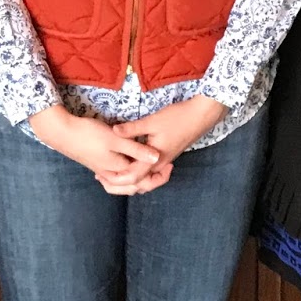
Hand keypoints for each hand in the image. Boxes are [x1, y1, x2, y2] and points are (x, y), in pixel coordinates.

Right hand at [28, 105, 162, 186]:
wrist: (62, 133)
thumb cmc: (88, 134)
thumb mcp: (116, 139)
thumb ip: (136, 149)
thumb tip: (157, 158)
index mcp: (118, 171)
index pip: (144, 181)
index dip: (159, 175)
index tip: (171, 163)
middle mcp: (111, 175)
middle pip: (135, 186)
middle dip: (152, 180)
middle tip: (166, 168)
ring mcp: (103, 170)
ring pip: (126, 182)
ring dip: (139, 178)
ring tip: (152, 168)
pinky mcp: (98, 164)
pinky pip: (118, 175)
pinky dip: (128, 173)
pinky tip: (131, 163)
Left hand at [99, 95, 228, 193]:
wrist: (201, 116)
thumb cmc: (178, 118)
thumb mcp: (152, 121)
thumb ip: (132, 128)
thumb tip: (113, 131)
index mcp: (154, 160)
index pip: (132, 178)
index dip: (115, 179)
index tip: (100, 174)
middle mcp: (159, 165)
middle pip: (138, 183)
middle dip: (120, 183)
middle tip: (102, 176)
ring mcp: (163, 161)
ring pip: (144, 178)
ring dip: (129, 177)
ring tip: (112, 171)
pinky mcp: (166, 156)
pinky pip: (149, 170)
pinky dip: (137, 170)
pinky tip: (129, 160)